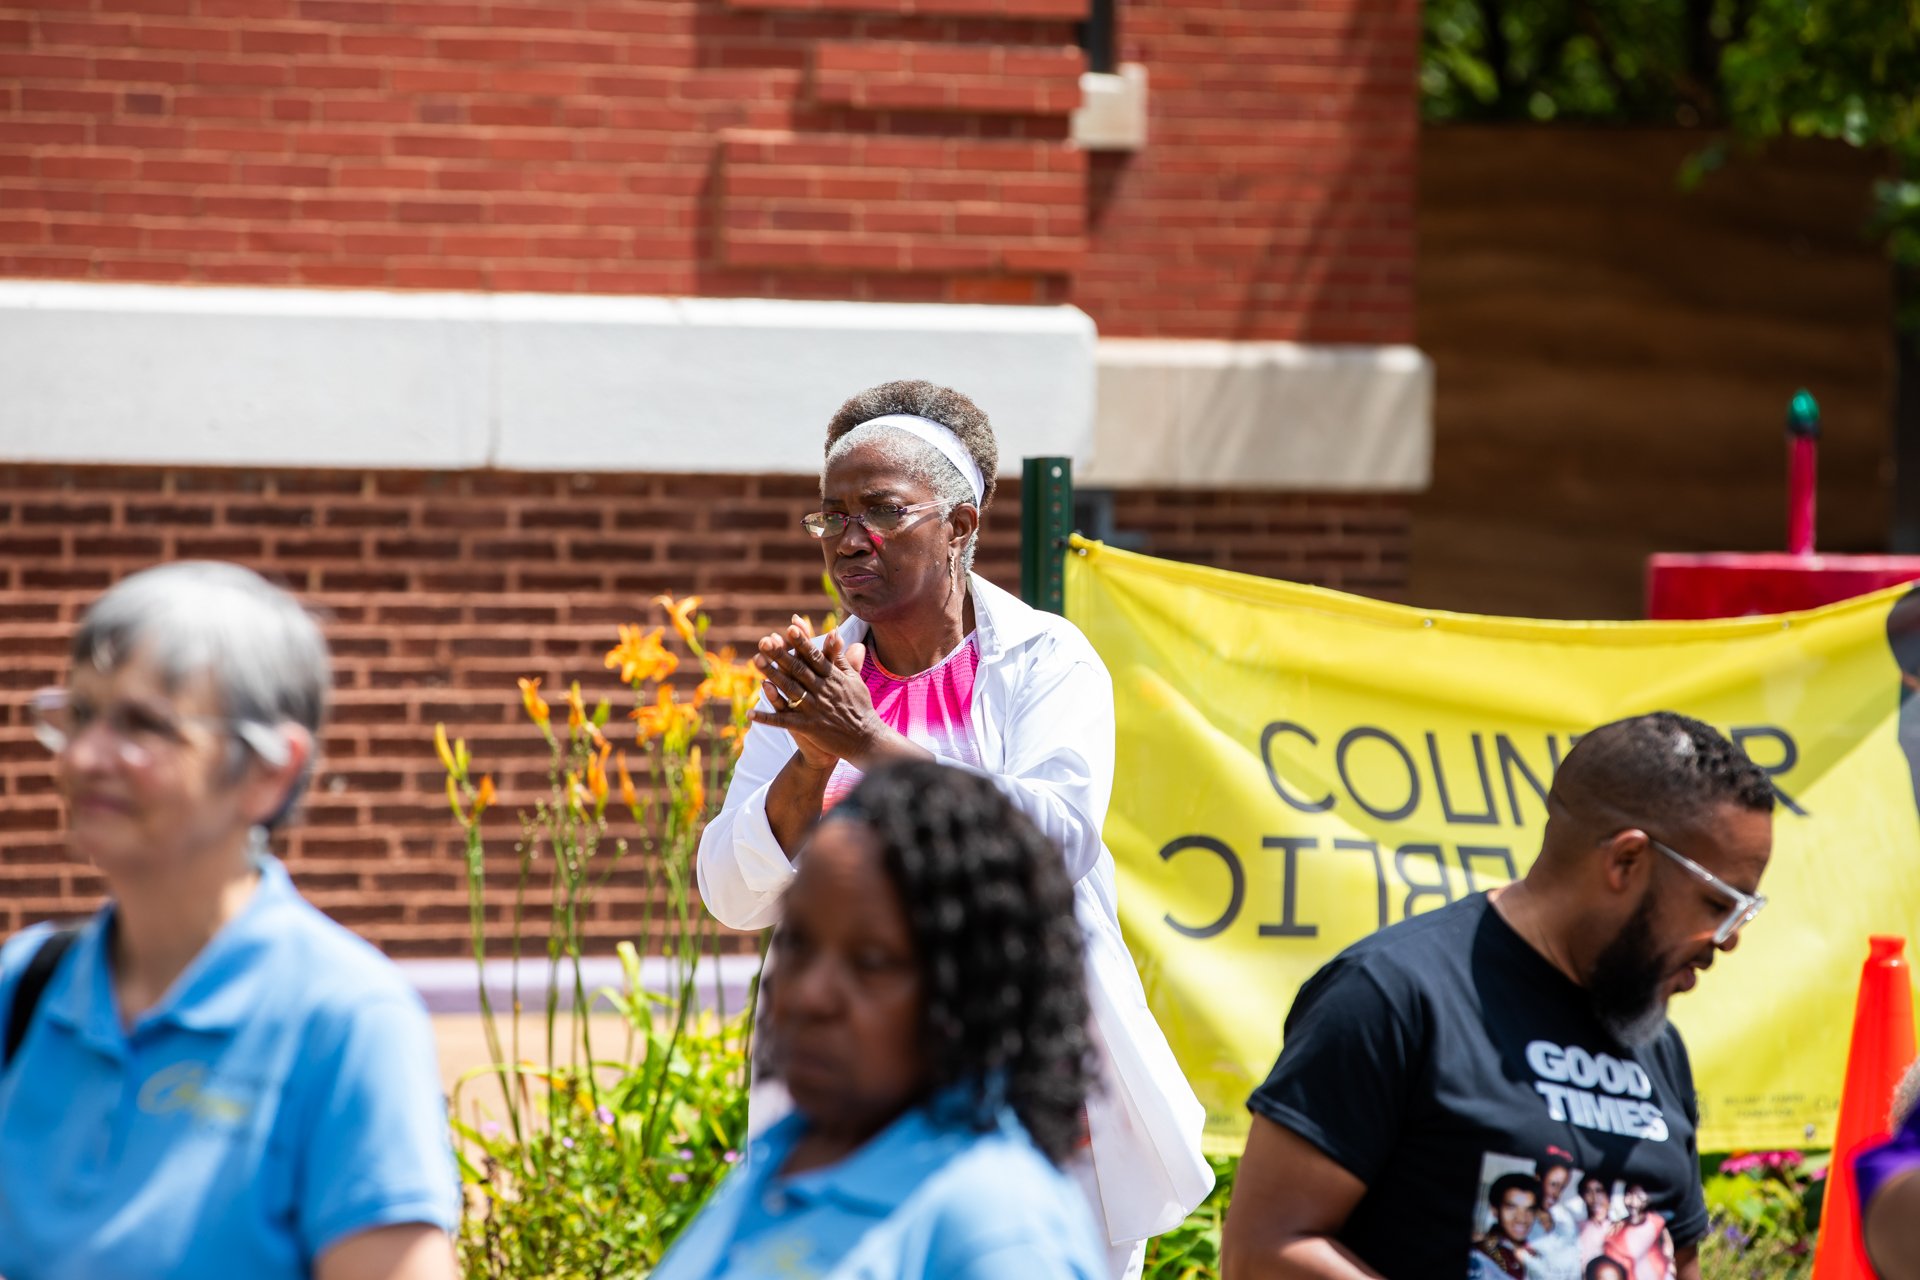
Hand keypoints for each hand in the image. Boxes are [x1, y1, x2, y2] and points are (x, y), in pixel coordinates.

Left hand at [750, 627, 877, 764]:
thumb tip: (834, 633)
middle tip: (764, 641)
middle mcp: (823, 690)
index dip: (803, 642)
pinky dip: (768, 718)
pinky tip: (751, 714)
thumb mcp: (854, 679)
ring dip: (772, 675)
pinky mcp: (809, 727)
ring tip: (756, 661)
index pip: (815, 656)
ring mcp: (815, 709)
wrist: (865, 739)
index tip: (791, 627)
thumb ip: (841, 658)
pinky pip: (785, 722)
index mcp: (833, 677)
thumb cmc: (859, 706)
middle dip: (781, 654)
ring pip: (790, 689)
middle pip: (798, 669)